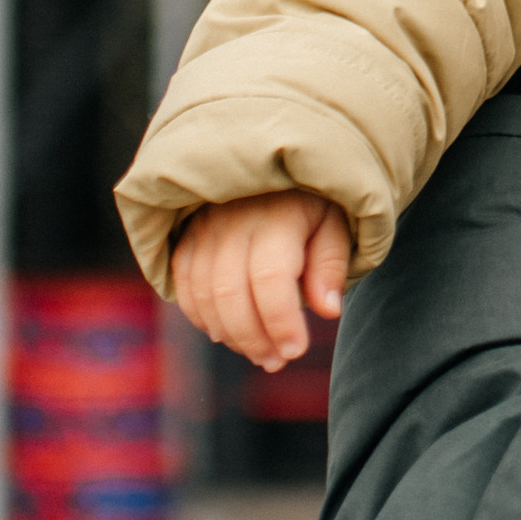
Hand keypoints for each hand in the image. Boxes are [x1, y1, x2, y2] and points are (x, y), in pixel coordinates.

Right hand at [170, 190, 353, 371]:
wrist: (273, 158)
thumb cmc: (313, 199)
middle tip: (277, 361)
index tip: (296, 350)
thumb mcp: (337, 222)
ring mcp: (203, 227)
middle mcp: (232, 220)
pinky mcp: (186, 235)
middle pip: (230, 293)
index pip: (270, 278)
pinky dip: (201, 316)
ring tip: (258, 353)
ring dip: (228, 334)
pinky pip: (184, 283)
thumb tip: (327, 310)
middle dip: (253, 338)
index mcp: (276, 215)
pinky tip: (227, 333)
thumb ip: (331, 264)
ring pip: (202, 293)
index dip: (280, 321)